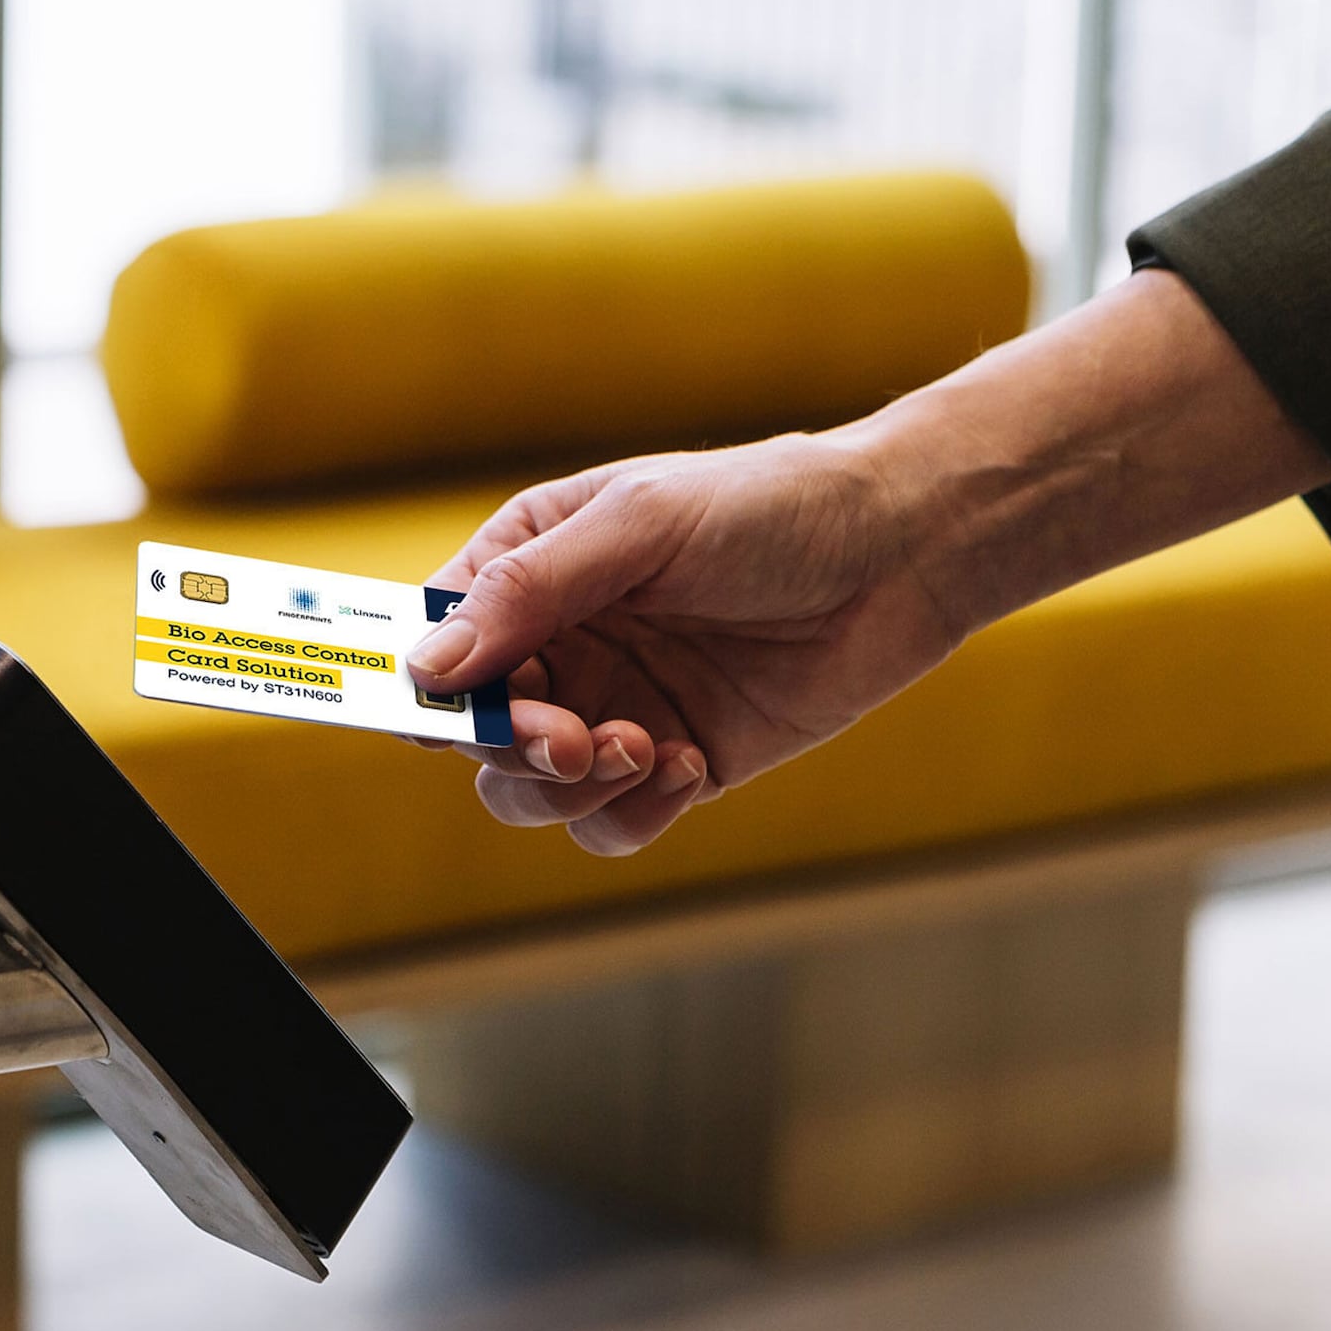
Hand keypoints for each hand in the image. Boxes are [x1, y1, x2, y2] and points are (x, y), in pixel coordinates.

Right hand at [405, 433, 961, 855]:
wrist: (904, 551)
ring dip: (571, 789)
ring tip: (644, 748)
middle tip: (573, 741)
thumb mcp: (641, 526)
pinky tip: (690, 764)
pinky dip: (635, 812)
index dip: (427, 687)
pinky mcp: (676, 764)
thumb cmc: (770, 506)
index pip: (436, 641)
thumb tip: (429, 668)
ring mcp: (615, 708)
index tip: (448, 716)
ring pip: (531, 793)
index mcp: (530, 568)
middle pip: (474, 734)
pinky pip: (611, 824)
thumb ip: (530, 592)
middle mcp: (561, 644)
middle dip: (515, 748)